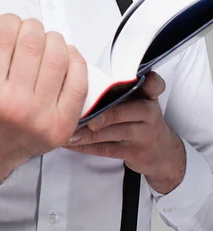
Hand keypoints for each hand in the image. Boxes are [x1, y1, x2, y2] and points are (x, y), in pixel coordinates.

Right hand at [0, 15, 87, 188]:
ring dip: (53, 39)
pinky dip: (74, 60)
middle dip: (30, 28)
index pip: (4, 36)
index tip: (8, 23)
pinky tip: (63, 57)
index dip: (8, 21)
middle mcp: (15, 106)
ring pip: (58, 55)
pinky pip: (78, 78)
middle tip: (27, 31)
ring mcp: (43, 116)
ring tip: (44, 42)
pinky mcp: (64, 123)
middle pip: (34, 41)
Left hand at [65, 72, 185, 193]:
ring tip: (69, 131)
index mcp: (148, 96)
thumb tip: (85, 77)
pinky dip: (85, 147)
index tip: (142, 79)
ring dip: (86, 133)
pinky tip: (72, 143)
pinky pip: (106, 149)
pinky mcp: (133, 153)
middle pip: (121, 112)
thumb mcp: (141, 99)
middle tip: (80, 115)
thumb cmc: (143, 119)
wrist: (162, 152)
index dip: (150, 81)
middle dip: (99, 116)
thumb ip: (122, 88)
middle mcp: (147, 113)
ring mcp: (141, 135)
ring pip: (110, 133)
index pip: (154, 85)